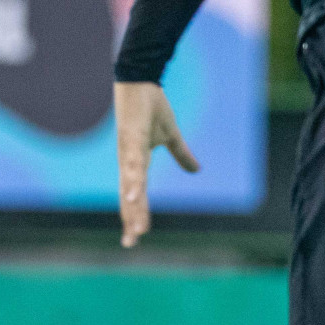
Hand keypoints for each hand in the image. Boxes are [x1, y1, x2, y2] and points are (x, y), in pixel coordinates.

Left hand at [114, 81, 199, 247]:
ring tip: (136, 229)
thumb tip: (196, 171)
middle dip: (130, 219)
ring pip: (131, 184)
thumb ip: (181, 154)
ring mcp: (128, 150)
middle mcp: (128, 161)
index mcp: (136, 163)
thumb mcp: (170, 135)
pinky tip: (133, 196)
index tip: (133, 238)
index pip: (134, 195)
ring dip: (134, 206)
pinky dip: (134, 180)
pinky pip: (133, 163)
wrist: (140, 81)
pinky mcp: (131, 137)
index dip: (134, 215)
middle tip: (131, 243)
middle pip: (129, 196)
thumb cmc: (151, 108)